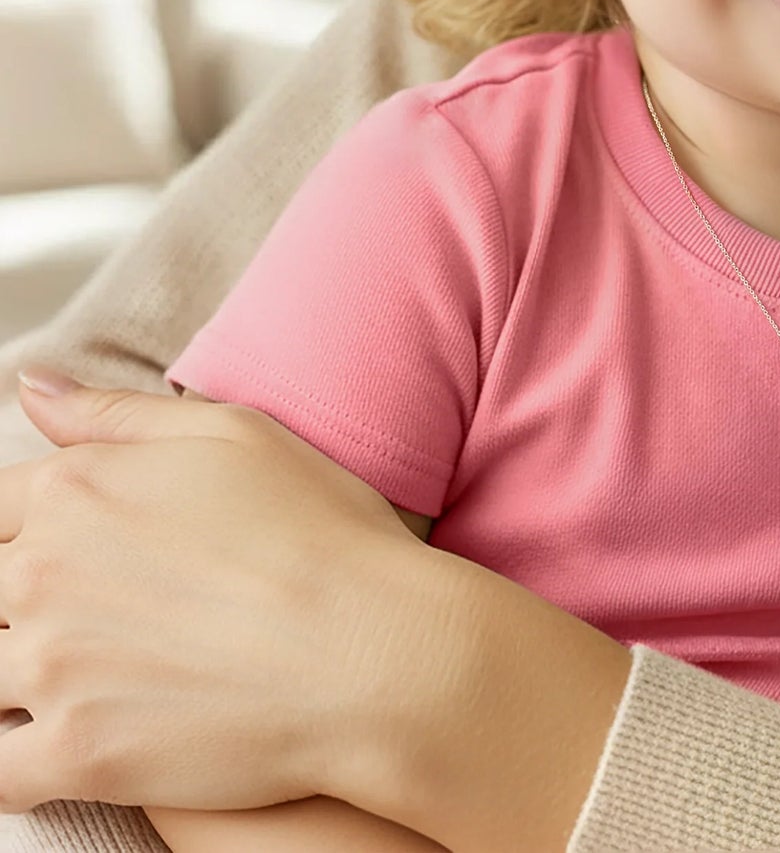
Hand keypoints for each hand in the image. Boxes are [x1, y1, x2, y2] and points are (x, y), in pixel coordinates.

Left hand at [0, 371, 443, 816]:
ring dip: (21, 680)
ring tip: (95, 678)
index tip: (79, 562)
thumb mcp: (237, 433)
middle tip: (107, 619)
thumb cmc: (323, 530)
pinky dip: (19, 761)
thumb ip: (117, 415)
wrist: (376, 646)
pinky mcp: (76, 756)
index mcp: (78, 490)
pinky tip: (70, 747)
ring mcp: (54, 668)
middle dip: (25, 607)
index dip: (26, 534)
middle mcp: (46, 574)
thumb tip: (30, 385)